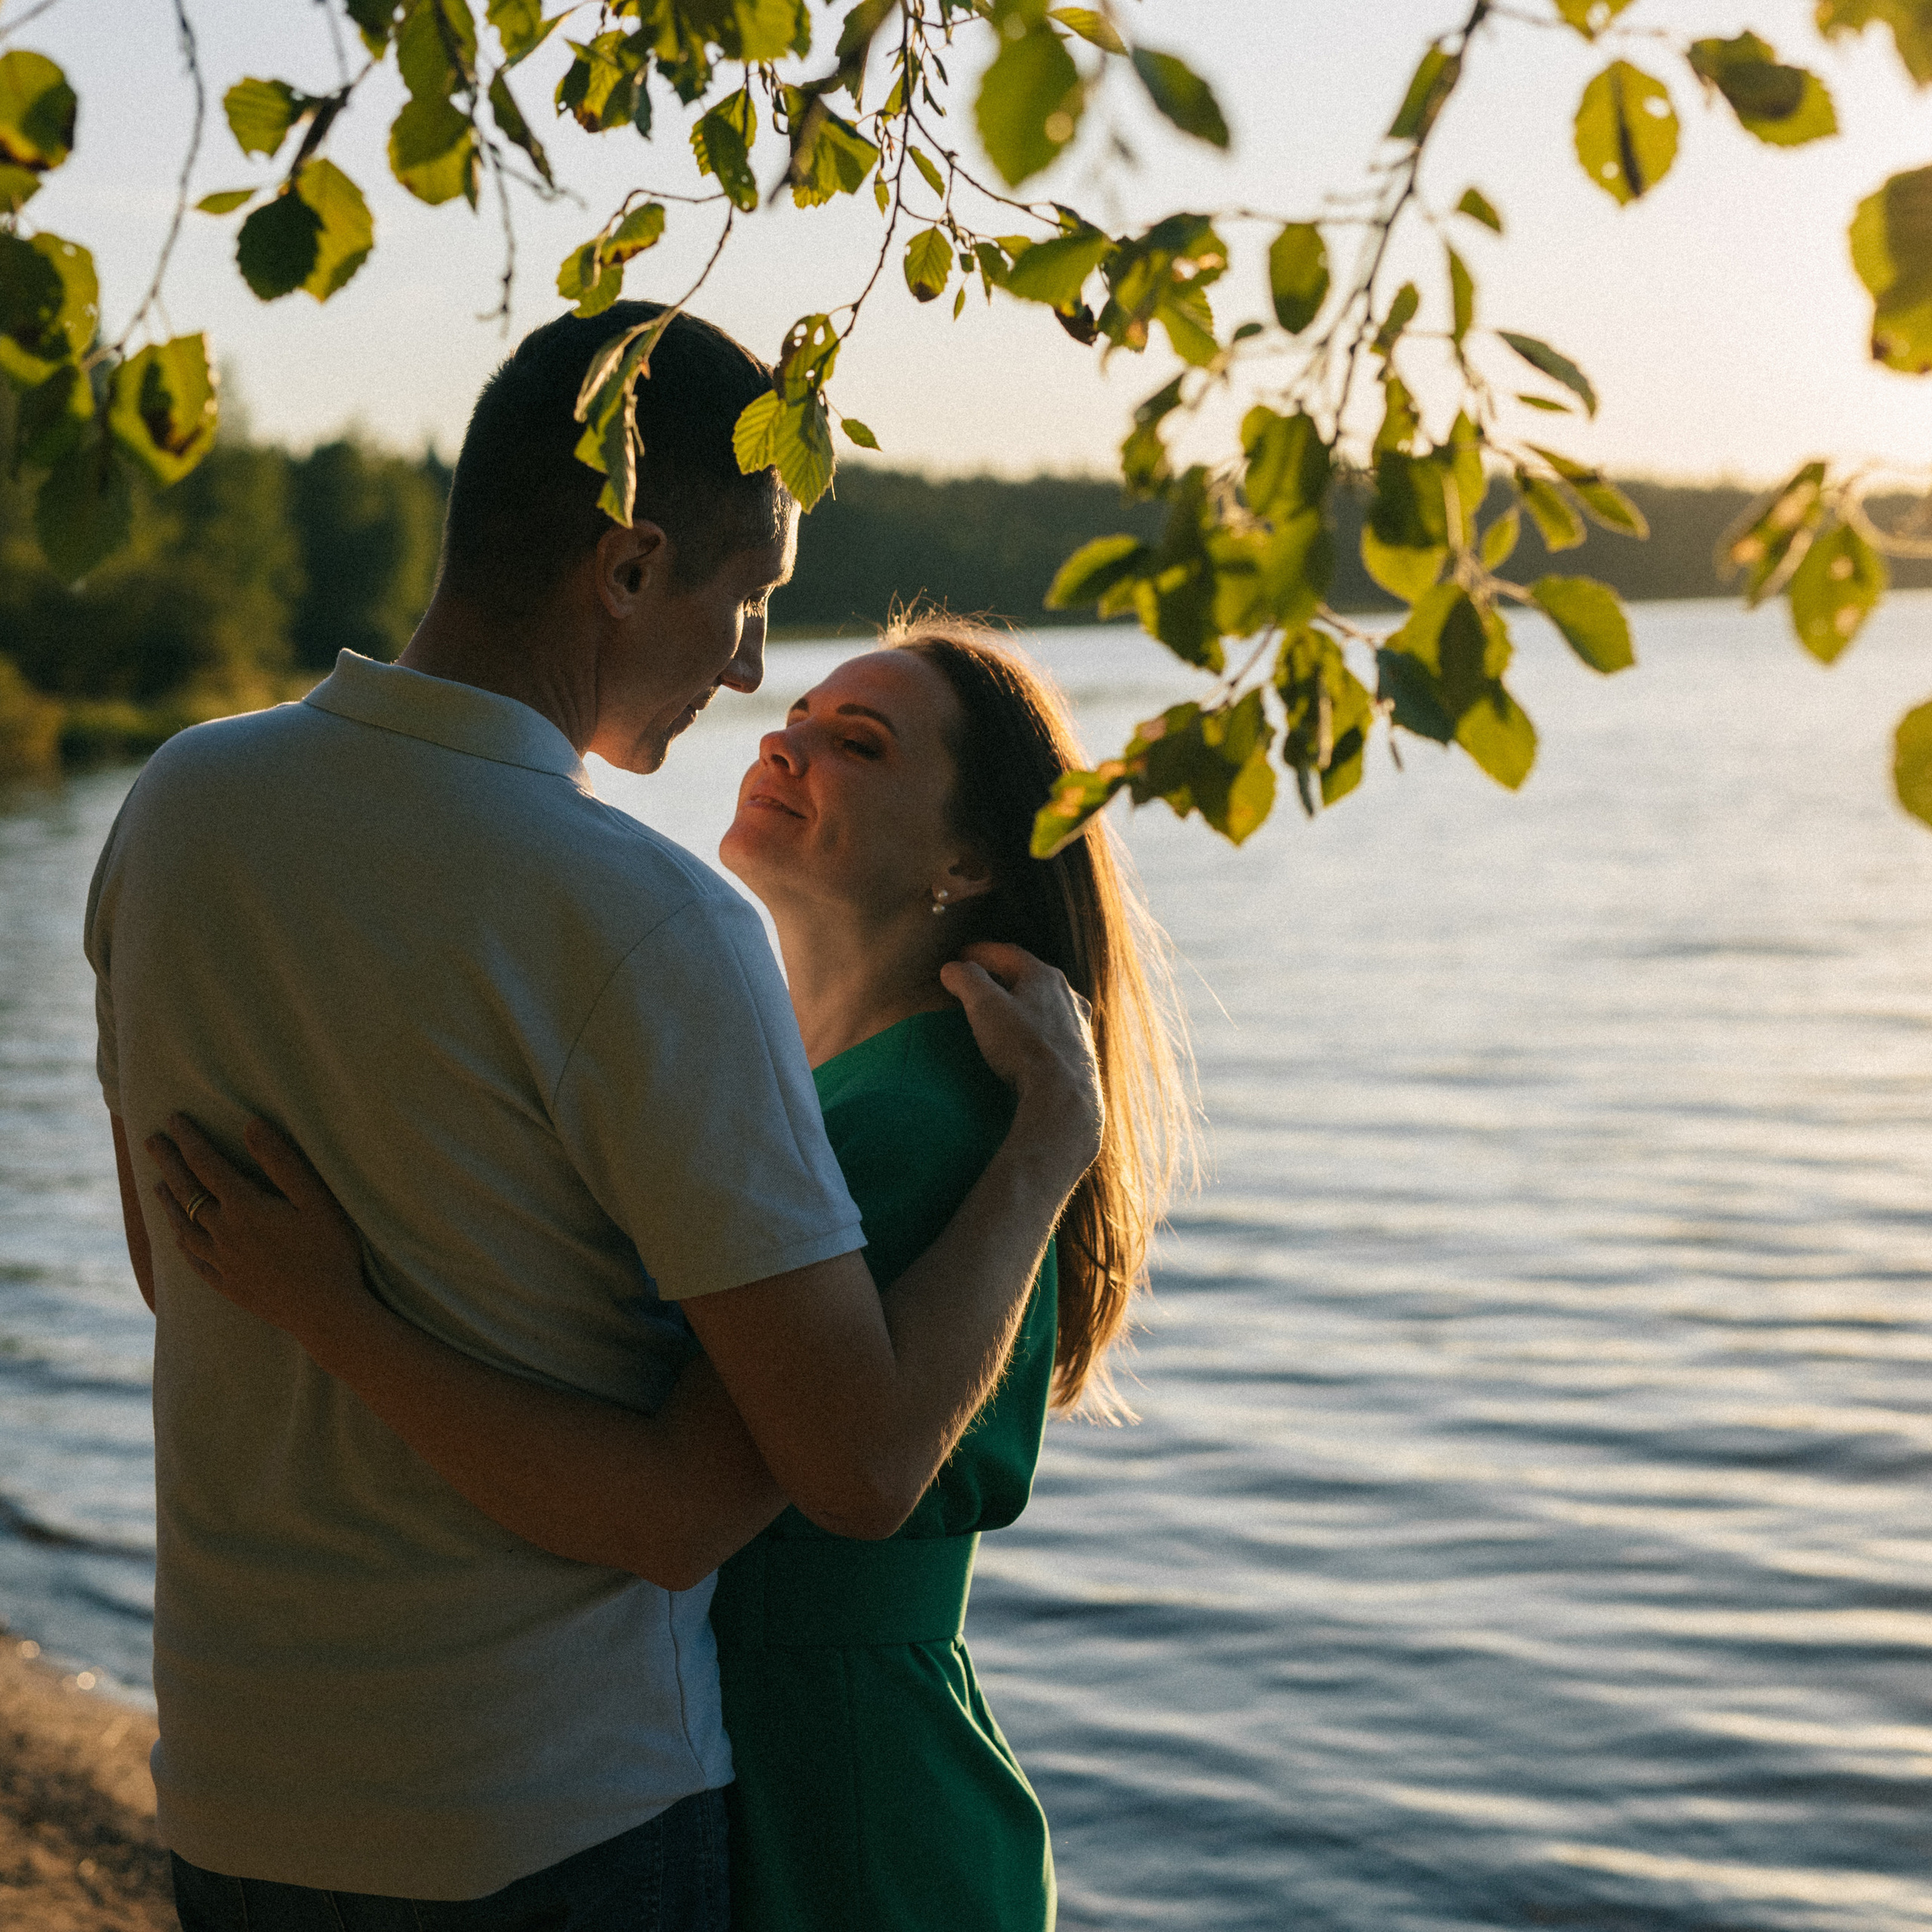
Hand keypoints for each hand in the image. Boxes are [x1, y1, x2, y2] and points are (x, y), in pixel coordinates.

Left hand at [145, 1115, 374, 1363]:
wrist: (326, 1312)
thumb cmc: (330, 1251)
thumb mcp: (315, 1199)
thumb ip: (281, 1161)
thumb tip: (250, 1124)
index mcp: (244, 1207)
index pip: (206, 1164)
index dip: (189, 1139)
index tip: (173, 1118)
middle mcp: (224, 1233)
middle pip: (186, 1192)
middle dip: (168, 1162)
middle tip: (151, 1141)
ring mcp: (222, 1262)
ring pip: (182, 1226)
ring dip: (167, 1202)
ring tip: (158, 1185)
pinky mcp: (227, 1284)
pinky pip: (191, 1259)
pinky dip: (179, 1240)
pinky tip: (177, 1235)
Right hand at [940, 941, 1102, 1185]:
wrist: (1064, 1096)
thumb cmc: (1022, 1046)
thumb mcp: (984, 1006)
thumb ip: (966, 980)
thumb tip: (953, 968)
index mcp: (1045, 977)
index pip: (1009, 953)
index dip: (982, 952)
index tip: (962, 956)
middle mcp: (1068, 995)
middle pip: (1031, 977)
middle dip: (1004, 976)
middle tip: (981, 982)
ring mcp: (1079, 1025)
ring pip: (1047, 1004)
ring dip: (1025, 1002)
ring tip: (1005, 1011)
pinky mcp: (1082, 1053)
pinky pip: (1056, 1030)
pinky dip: (1038, 1027)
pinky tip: (1030, 1040)